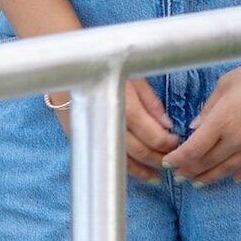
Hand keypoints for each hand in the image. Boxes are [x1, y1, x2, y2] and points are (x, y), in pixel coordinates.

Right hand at [49, 78, 179, 181]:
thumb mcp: (132, 75)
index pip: (150, 133)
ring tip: (155, 175)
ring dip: (141, 170)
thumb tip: (166, 124)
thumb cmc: (102, 66)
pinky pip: (104, 156)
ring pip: (121, 159)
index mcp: (124, 103)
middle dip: (156, 158)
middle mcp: (109, 120)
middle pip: (138, 150)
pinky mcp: (81, 136)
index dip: (166, 142)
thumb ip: (150, 101)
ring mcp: (93, 130)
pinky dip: (121, 166)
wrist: (64, 65)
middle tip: (169, 160)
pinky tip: (133, 171)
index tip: (175, 142)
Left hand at [164, 55, 240, 186]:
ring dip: (211, 177)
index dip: (178, 159)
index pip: (193, 149)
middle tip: (178, 177)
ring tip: (198, 183)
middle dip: (190, 171)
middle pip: (208, 162)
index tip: (167, 164)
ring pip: (228, 169)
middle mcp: (235, 141)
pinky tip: (234, 179)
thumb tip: (195, 127)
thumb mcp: (224, 86)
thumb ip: (208, 109)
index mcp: (220, 122)